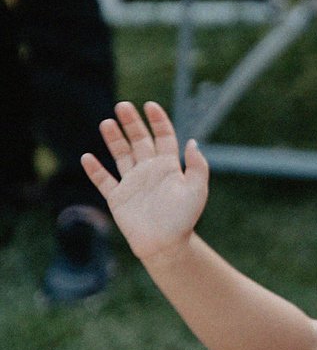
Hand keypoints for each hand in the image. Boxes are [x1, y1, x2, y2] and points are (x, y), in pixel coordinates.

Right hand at [79, 101, 208, 262]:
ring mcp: (132, 182)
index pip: (163, 137)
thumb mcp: (197, 188)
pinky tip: (87, 157)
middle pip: (139, 141)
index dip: (158, 121)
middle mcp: (150, 170)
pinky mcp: (118, 197)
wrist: (166, 244)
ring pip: (121, 155)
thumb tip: (193, 141)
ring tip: (106, 123)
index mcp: (169, 166)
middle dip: (131, 123)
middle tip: (122, 106)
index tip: (150, 105)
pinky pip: (104, 181)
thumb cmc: (185, 218)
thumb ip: (197, 165)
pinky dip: (95, 170)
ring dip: (113, 139)